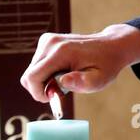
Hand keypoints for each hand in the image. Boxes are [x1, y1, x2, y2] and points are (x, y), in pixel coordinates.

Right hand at [19, 24, 139, 101]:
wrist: (110, 46)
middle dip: (42, 88)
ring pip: (32, 71)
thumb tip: (63, 82)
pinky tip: (63, 72)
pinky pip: (37, 64)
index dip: (38, 93)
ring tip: (66, 79)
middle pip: (29, 75)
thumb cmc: (105, 65)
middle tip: (62, 92)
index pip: (32, 77)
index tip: (52, 99)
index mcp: (61, 52)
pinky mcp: (47, 41)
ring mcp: (47, 40)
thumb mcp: (99, 79)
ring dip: (45, 80)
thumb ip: (82, 83)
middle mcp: (50, 43)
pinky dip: (46, 73)